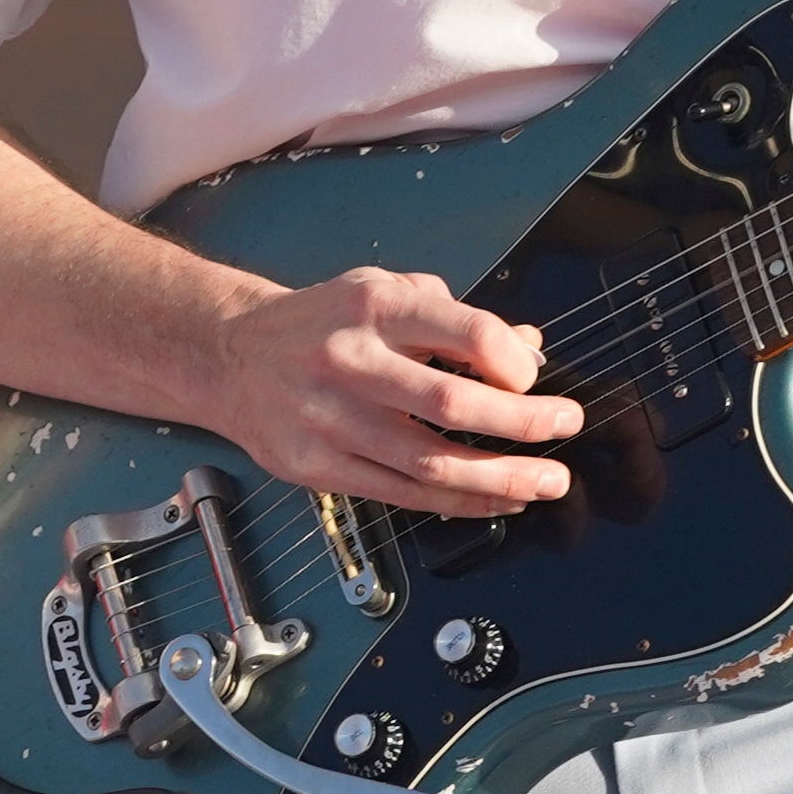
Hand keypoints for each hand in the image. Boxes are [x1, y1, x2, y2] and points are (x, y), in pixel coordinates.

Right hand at [195, 267, 586, 518]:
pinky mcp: (320, 466)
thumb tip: (525, 349)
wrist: (227, 357)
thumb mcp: (381, 291)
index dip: (514, 360)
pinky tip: (494, 499)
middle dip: (522, 423)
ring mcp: (332, 420)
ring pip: (430, 461)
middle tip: (564, 426)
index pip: (463, 331)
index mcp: (374, 307)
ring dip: (499, 477)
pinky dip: (457, 502)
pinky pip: (401, 494)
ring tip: (545, 481)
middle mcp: (351, 362)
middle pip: (453, 402)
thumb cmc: (315, 324)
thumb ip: (453, 318)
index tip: (535, 378)